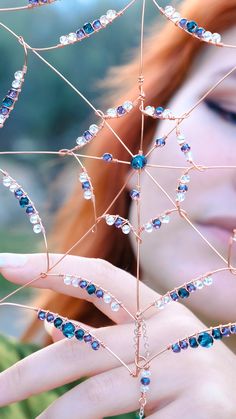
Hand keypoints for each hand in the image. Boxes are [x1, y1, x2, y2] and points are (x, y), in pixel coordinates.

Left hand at [0, 253, 234, 418]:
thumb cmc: (189, 379)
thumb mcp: (151, 351)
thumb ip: (105, 338)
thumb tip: (51, 328)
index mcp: (159, 310)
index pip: (100, 276)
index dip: (52, 267)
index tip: (5, 262)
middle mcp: (172, 330)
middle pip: (83, 347)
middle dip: (28, 372)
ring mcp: (188, 369)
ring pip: (96, 394)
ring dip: (54, 418)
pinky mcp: (202, 409)